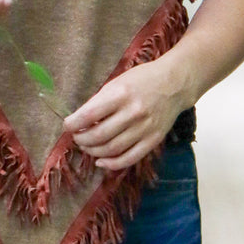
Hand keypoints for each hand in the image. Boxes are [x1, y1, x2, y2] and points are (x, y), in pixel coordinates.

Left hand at [64, 60, 189, 170]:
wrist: (176, 83)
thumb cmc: (143, 79)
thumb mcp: (118, 82)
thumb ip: (100, 101)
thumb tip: (79, 121)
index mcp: (121, 94)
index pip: (89, 115)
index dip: (73, 124)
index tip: (67, 125)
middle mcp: (133, 112)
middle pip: (99, 136)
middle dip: (81, 140)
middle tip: (77, 137)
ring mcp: (145, 128)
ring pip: (111, 149)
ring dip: (93, 152)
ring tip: (88, 147)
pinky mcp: (153, 139)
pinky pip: (130, 158)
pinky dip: (112, 164)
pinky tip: (101, 162)